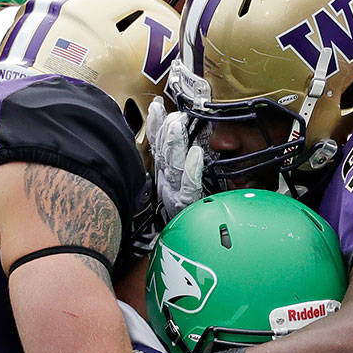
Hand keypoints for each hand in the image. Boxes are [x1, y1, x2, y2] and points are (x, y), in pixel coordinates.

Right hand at [146, 97, 205, 220]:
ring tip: (178, 125)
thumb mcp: (180, 188)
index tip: (156, 106)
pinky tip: (196, 155)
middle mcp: (166, 183)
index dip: (156, 126)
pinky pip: (189, 187)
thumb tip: (180, 141)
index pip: (157, 147)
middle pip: (163, 153)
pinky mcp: (186, 206)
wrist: (187, 245)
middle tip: (172, 113)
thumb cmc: (186, 214)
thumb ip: (177, 166)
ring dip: (175, 144)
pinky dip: (192, 170)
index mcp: (163, 177)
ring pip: (173, 166)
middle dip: (165, 130)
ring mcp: (174, 194)